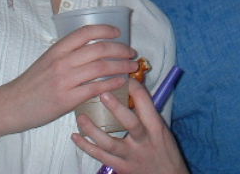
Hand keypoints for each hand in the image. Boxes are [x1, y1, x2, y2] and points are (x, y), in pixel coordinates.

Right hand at [1, 24, 137, 132]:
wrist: (11, 105)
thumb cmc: (31, 83)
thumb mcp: (47, 60)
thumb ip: (67, 54)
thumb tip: (93, 50)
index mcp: (58, 49)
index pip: (85, 32)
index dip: (105, 29)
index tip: (118, 32)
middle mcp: (62, 61)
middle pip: (99, 49)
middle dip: (120, 49)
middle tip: (131, 53)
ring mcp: (65, 80)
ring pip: (101, 68)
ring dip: (121, 66)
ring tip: (132, 67)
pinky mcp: (67, 99)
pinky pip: (96, 88)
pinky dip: (112, 83)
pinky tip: (121, 82)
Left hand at [71, 79, 188, 173]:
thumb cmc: (164, 149)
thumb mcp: (160, 127)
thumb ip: (145, 110)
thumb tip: (129, 86)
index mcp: (155, 126)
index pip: (145, 102)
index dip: (134, 87)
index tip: (122, 74)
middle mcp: (144, 141)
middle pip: (131, 123)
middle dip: (117, 108)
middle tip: (103, 93)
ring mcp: (131, 156)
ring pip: (110, 143)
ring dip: (93, 130)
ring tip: (81, 116)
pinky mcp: (121, 167)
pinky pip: (100, 156)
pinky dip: (86, 146)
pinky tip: (75, 136)